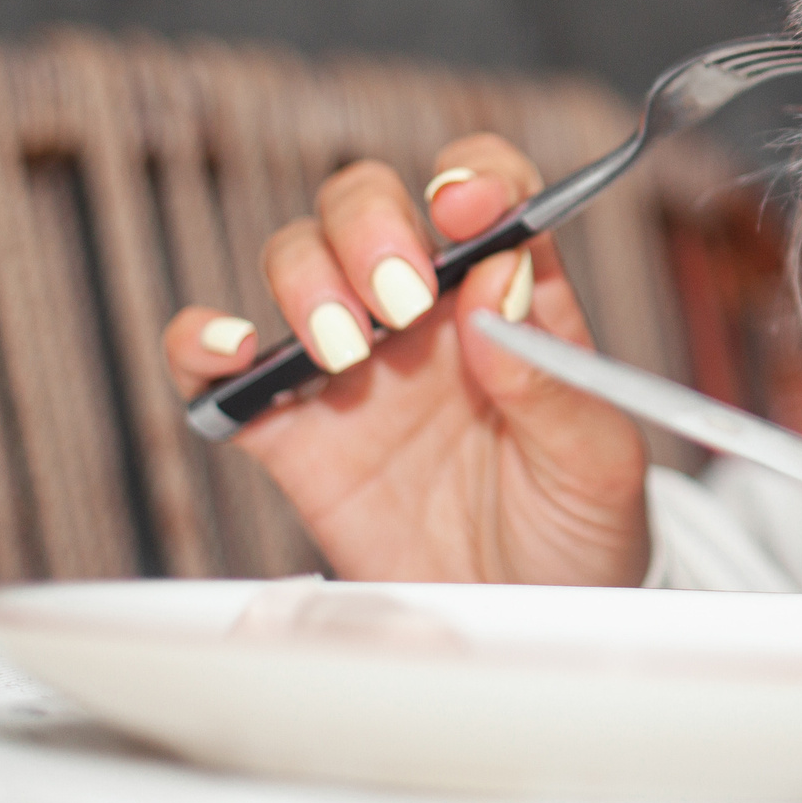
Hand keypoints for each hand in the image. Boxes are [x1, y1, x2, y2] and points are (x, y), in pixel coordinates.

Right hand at [161, 134, 650, 586]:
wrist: (526, 624)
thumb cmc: (577, 527)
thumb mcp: (597, 460)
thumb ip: (551, 377)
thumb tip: (499, 285)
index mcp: (510, 297)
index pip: (483, 192)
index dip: (472, 178)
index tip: (467, 205)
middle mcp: (425, 314)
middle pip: (369, 206)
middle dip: (373, 227)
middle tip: (404, 299)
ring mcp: (352, 366)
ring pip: (296, 261)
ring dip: (307, 281)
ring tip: (346, 352)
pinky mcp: (291, 433)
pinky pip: (219, 368)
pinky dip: (204, 342)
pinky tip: (235, 355)